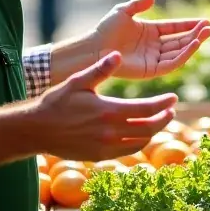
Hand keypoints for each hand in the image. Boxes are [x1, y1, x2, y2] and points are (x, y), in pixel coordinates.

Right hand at [36, 51, 177, 160]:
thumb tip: (118, 54)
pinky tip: (140, 134)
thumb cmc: (56, 102)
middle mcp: (110, 132)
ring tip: (160, 122)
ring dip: (154, 132)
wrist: (36, 130)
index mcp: (108, 111)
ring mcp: (105, 147)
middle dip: (164, 119)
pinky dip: (138, 143)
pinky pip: (126, 151)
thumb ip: (100, 69)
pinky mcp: (99, 156)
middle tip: (171, 110)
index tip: (173, 98)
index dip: (163, 104)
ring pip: (140, 142)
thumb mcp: (78, 81)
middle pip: (148, 128)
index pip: (146, 109)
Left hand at [91, 0, 209, 79]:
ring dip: (193, 44)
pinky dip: (184, 55)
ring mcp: (154, 58)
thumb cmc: (106, 29)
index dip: (189, 25)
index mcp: (150, 32)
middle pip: (180, 40)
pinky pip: (172, 63)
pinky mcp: (151, 70)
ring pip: (179, 52)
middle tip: (209, 27)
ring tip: (205, 34)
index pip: (175, 28)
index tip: (204, 21)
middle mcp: (154, 46)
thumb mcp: (123, 11)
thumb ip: (138, 4)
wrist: (95, 48)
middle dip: (195, 34)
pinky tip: (193, 45)